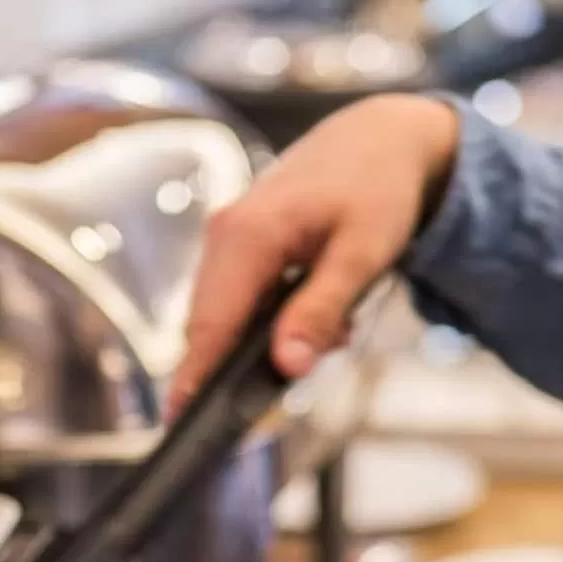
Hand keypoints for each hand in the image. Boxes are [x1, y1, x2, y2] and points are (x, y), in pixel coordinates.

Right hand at [169, 95, 458, 409]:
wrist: (381, 138)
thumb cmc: (379, 191)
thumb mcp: (363, 254)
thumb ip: (322, 311)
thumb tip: (285, 366)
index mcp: (249, 234)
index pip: (210, 325)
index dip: (194, 379)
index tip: (181, 424)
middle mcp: (225, 234)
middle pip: (207, 326)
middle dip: (236, 370)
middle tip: (272, 406)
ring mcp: (227, 239)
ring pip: (225, 316)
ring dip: (265, 343)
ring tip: (336, 326)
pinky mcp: (239, 247)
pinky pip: (240, 300)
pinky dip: (271, 322)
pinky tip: (324, 314)